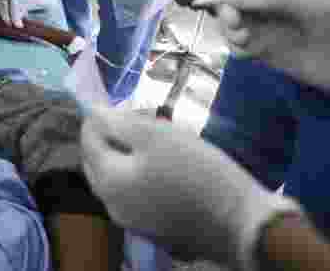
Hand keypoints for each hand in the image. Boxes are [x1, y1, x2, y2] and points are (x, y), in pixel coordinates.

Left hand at [81, 106, 300, 269]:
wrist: (241, 225)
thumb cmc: (197, 173)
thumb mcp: (158, 137)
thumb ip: (119, 123)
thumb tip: (93, 112)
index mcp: (108, 182)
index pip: (88, 140)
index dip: (98, 116)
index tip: (117, 100)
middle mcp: (112, 206)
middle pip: (97, 162)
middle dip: (108, 136)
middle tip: (133, 116)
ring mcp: (133, 221)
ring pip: (116, 179)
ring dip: (124, 155)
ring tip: (150, 136)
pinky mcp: (155, 228)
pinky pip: (135, 194)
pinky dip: (139, 175)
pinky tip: (162, 164)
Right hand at [211, 0, 329, 103]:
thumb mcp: (312, 5)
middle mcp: (269, 1)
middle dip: (224, 8)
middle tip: (237, 26)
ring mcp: (267, 27)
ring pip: (229, 22)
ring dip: (228, 29)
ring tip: (247, 41)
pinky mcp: (267, 51)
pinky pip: (239, 45)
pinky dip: (236, 47)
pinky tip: (251, 54)